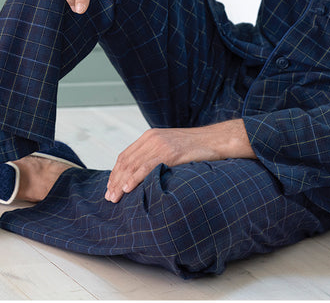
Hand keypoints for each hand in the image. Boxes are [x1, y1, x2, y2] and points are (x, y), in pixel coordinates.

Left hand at [105, 120, 254, 202]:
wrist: (217, 139)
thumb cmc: (196, 147)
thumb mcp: (171, 147)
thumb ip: (156, 155)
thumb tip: (142, 175)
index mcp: (151, 136)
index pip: (125, 155)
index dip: (115, 173)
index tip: (110, 188)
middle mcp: (153, 138)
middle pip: (126, 161)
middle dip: (115, 180)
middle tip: (109, 198)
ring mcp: (162, 144)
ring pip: (133, 165)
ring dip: (121, 183)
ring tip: (115, 197)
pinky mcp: (171, 152)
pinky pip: (148, 166)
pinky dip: (135, 178)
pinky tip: (128, 188)